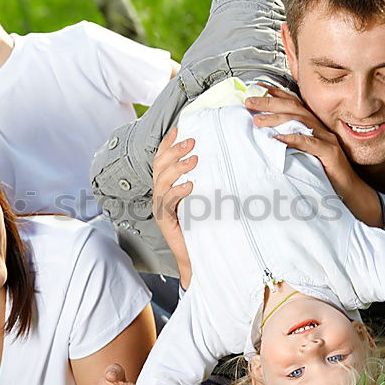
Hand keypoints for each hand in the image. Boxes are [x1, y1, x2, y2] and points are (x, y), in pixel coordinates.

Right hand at [152, 127, 195, 286]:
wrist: (202, 256)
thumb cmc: (207, 227)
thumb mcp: (209, 198)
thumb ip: (209, 181)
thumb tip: (224, 160)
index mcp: (169, 188)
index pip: (163, 160)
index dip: (167, 144)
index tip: (179, 128)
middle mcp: (162, 196)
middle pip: (159, 166)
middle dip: (174, 151)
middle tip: (192, 142)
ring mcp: (162, 209)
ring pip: (161, 181)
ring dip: (177, 167)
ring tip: (194, 160)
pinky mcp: (165, 222)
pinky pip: (166, 202)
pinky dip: (177, 191)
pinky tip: (189, 185)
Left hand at [245, 87, 382, 226]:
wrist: (351, 192)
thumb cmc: (326, 175)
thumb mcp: (305, 155)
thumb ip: (291, 144)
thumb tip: (267, 138)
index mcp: (315, 127)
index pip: (295, 104)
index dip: (277, 94)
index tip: (257, 88)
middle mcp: (322, 129)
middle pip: (294, 108)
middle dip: (270, 102)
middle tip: (249, 101)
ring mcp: (328, 139)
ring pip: (300, 122)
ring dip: (276, 119)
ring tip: (258, 120)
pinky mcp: (331, 153)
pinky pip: (309, 143)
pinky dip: (292, 139)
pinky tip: (277, 139)